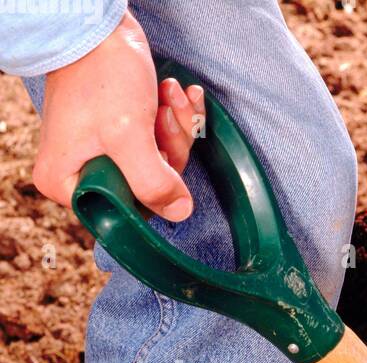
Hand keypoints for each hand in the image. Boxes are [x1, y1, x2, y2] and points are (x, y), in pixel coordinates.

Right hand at [33, 11, 203, 220]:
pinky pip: (161, 139)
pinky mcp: (123, 134)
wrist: (101, 26)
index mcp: (68, 183)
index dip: (152, 188)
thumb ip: (153, 182)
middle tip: (163, 118)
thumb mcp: (128, 137)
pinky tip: (175, 94)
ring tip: (168, 98)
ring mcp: (103, 152)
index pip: (125, 212)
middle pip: (148, 187)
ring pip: (161, 162)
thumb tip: (179, 212)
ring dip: (175, 129)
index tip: (157, 153)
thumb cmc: (102, 75)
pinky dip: (175, 118)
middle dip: (168, 150)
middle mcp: (81, 172)